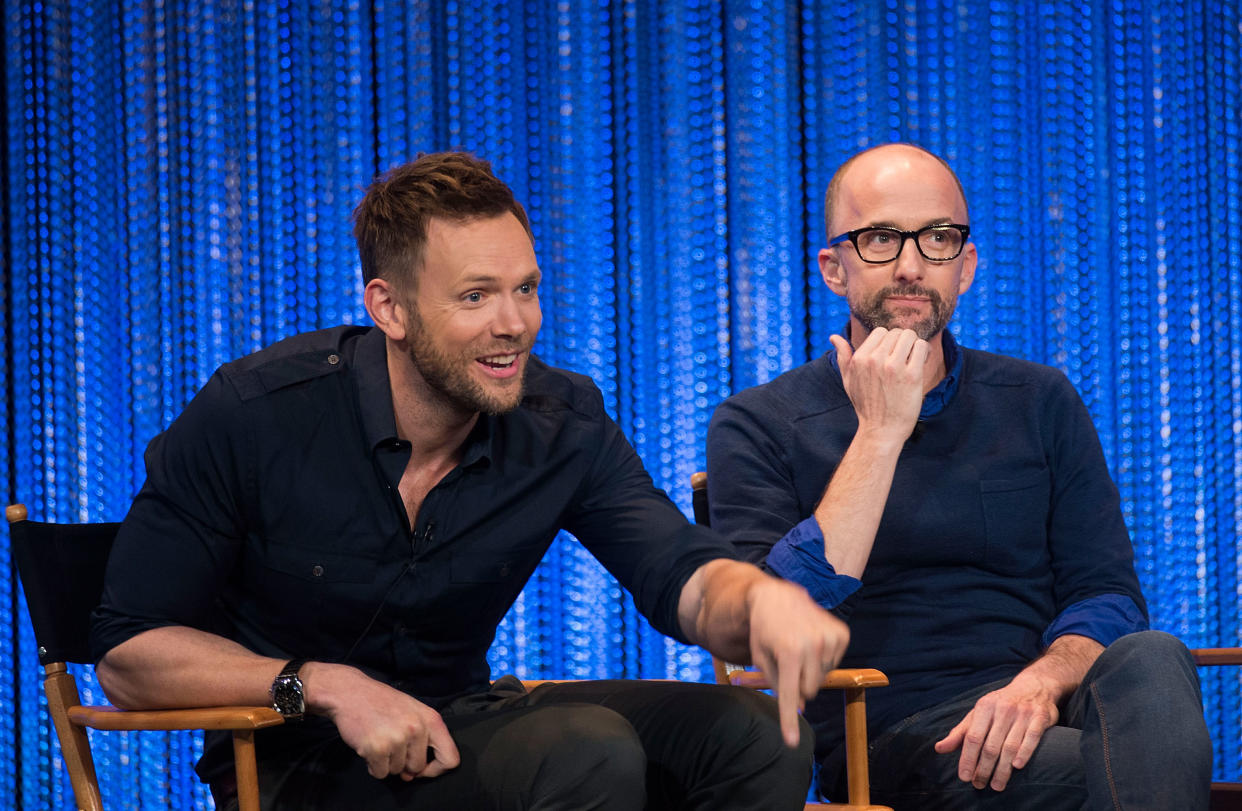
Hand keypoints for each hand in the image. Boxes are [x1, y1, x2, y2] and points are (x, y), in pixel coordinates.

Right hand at [306, 663, 460, 779]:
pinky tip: (369, 745)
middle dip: (404, 763)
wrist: (350, 693)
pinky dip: (373, 765)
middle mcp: (417, 729)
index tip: (424, 769)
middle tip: (392, 744)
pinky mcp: (377, 748)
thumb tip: (414, 775)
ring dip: (386, 761)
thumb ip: (420, 742)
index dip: (437, 769)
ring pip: (397, 771)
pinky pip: (380, 773)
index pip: (450, 758)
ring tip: (379, 738)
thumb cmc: (382, 702)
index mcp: (431, 719)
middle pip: (418, 767)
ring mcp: (397, 739)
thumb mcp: (412, 712)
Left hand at [746, 577, 849, 746]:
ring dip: (810, 670)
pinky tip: (811, 642)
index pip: (790, 695)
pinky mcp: (842, 633)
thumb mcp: (761, 657)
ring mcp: (830, 638)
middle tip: (786, 660)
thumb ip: (777, 683)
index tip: (791, 742)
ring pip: (822, 677)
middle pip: (808, 690)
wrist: (778, 596)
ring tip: (797, 647)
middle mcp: (814, 644)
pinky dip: (822, 659)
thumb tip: (799, 706)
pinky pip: (834, 664)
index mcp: (789, 652)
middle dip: (797, 682)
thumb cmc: (764, 630)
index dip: (789, 721)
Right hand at [830, 328, 927, 443]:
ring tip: (915, 358)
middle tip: (906, 356)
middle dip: (903, 343)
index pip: (880, 332)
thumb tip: (834, 337)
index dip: (889, 341)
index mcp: (860, 359)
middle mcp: (875, 360)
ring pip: (910, 336)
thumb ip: (843, 357)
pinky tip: (922, 362)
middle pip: (896, 333)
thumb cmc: (866, 405)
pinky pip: (922, 347)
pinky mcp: (912, 375)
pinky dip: (924, 352)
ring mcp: (894, 367)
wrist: (881, 430)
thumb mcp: (849, 380)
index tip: (894, 352)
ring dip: (914, 345)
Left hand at [932, 675, 1058, 790]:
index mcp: (984, 707)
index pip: (972, 737)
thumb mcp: (978, 714)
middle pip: (990, 745)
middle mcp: (1003, 709)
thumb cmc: (1000, 705)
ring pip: (1010, 746)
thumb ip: (960, 732)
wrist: (1033, 687)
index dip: (967, 758)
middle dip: (983, 769)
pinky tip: (1017, 767)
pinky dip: (1024, 753)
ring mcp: (1023, 713)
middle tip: (979, 785)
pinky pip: (1032, 738)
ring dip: (1002, 769)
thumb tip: (939, 749)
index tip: (964, 777)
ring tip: (996, 785)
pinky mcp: (1040, 717)